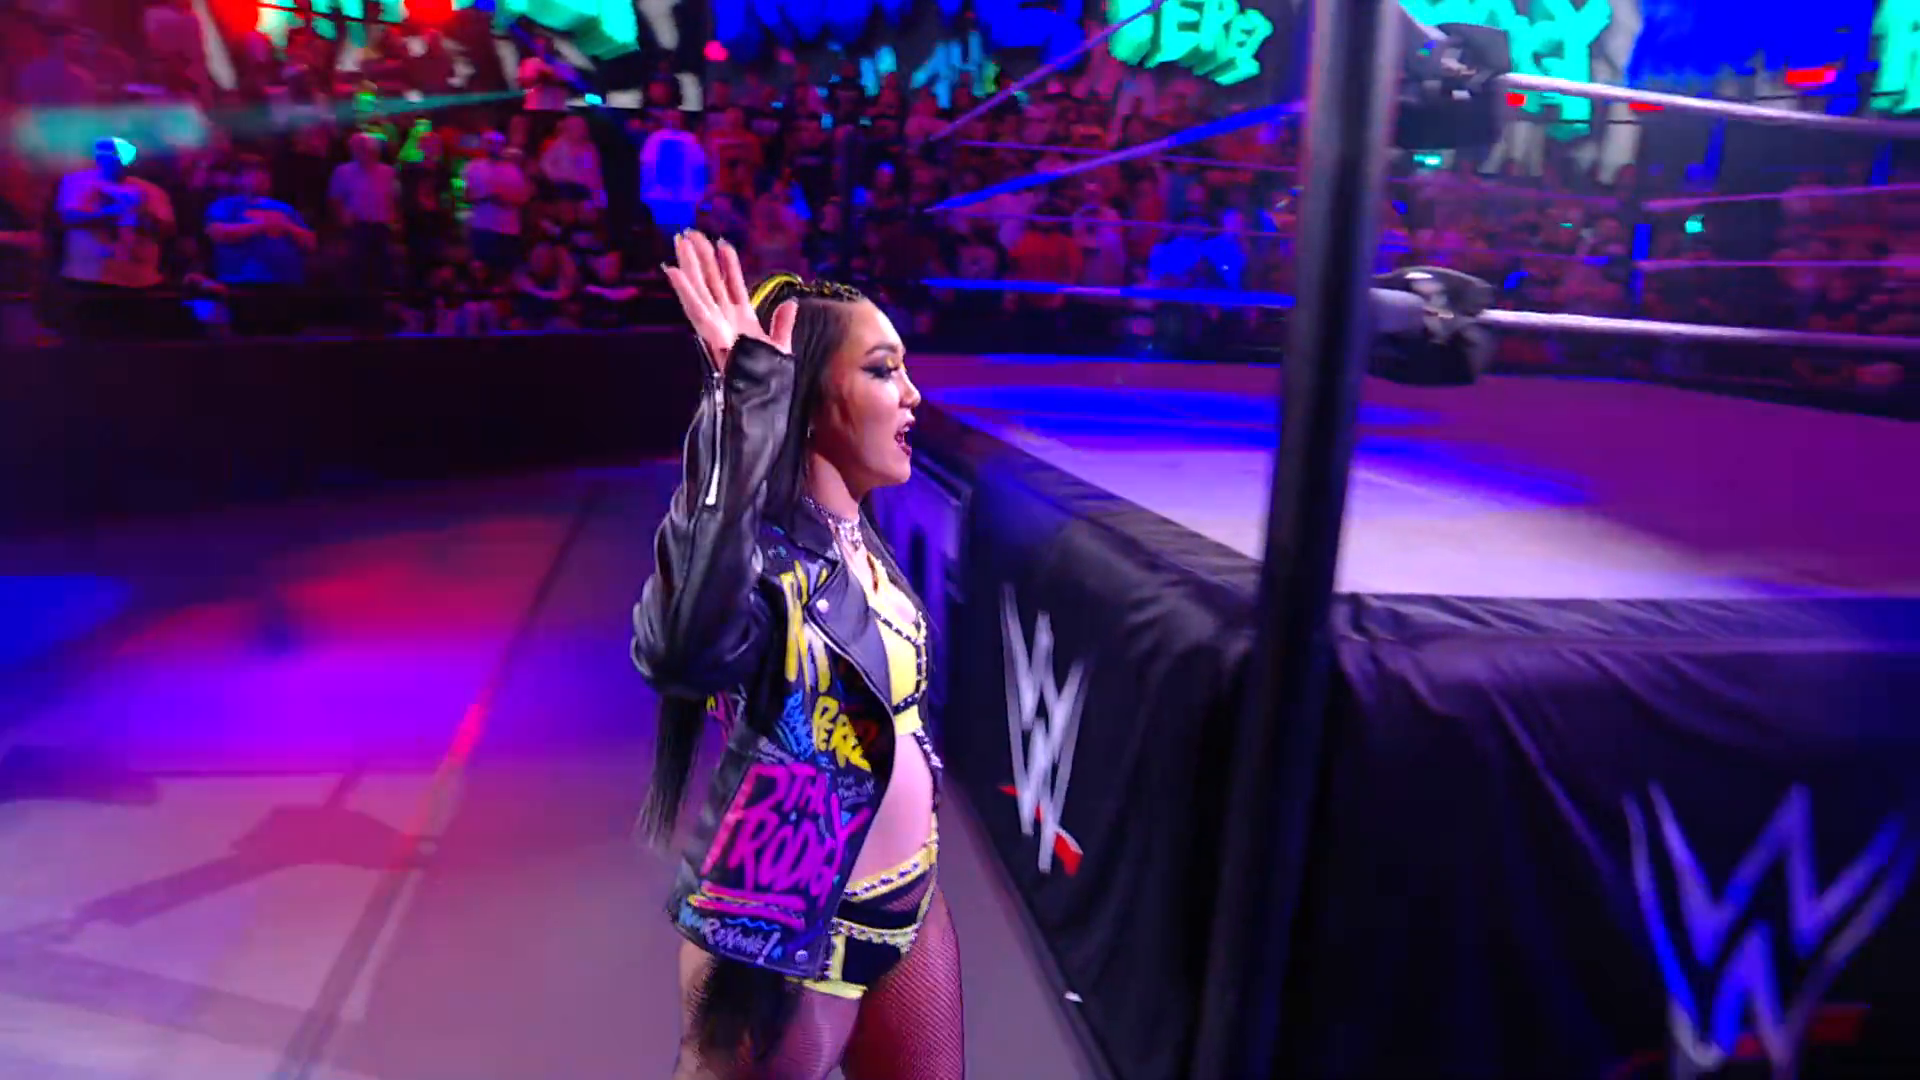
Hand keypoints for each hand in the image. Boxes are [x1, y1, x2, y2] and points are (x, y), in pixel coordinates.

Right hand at [663, 230, 795, 372]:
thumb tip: (790, 302)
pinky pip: (695, 310)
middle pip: (711, 282)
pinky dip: (684, 290)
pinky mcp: (710, 336)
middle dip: (702, 258)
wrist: (761, 404)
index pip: (734, 286)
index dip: (729, 265)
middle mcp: (724, 321)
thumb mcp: (780, 349)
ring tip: (679, 241)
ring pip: (699, 290)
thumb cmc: (767, 382)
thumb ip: (782, 325)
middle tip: (690, 232)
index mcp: (741, 322)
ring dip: (688, 265)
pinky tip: (674, 271)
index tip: (723, 243)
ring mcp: (715, 328)